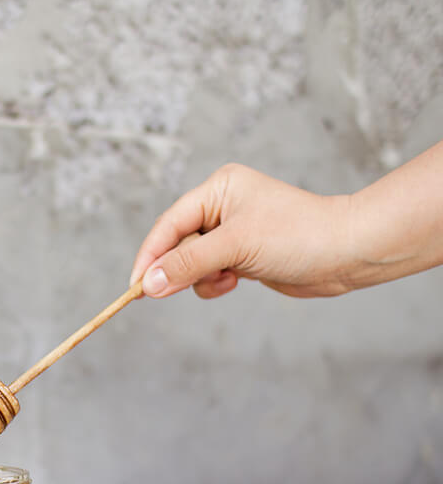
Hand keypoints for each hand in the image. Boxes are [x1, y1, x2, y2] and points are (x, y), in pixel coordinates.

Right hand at [130, 163, 356, 298]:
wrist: (349, 253)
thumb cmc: (299, 235)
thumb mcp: (236, 246)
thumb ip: (188, 263)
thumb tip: (149, 284)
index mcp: (217, 190)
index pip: (168, 224)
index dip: (149, 255)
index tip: (136, 286)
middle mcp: (221, 208)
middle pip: (176, 244)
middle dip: (178, 268)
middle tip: (165, 293)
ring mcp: (232, 233)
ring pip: (191, 263)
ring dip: (201, 278)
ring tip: (226, 280)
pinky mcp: (243, 255)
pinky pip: (210, 273)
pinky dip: (215, 283)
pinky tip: (236, 282)